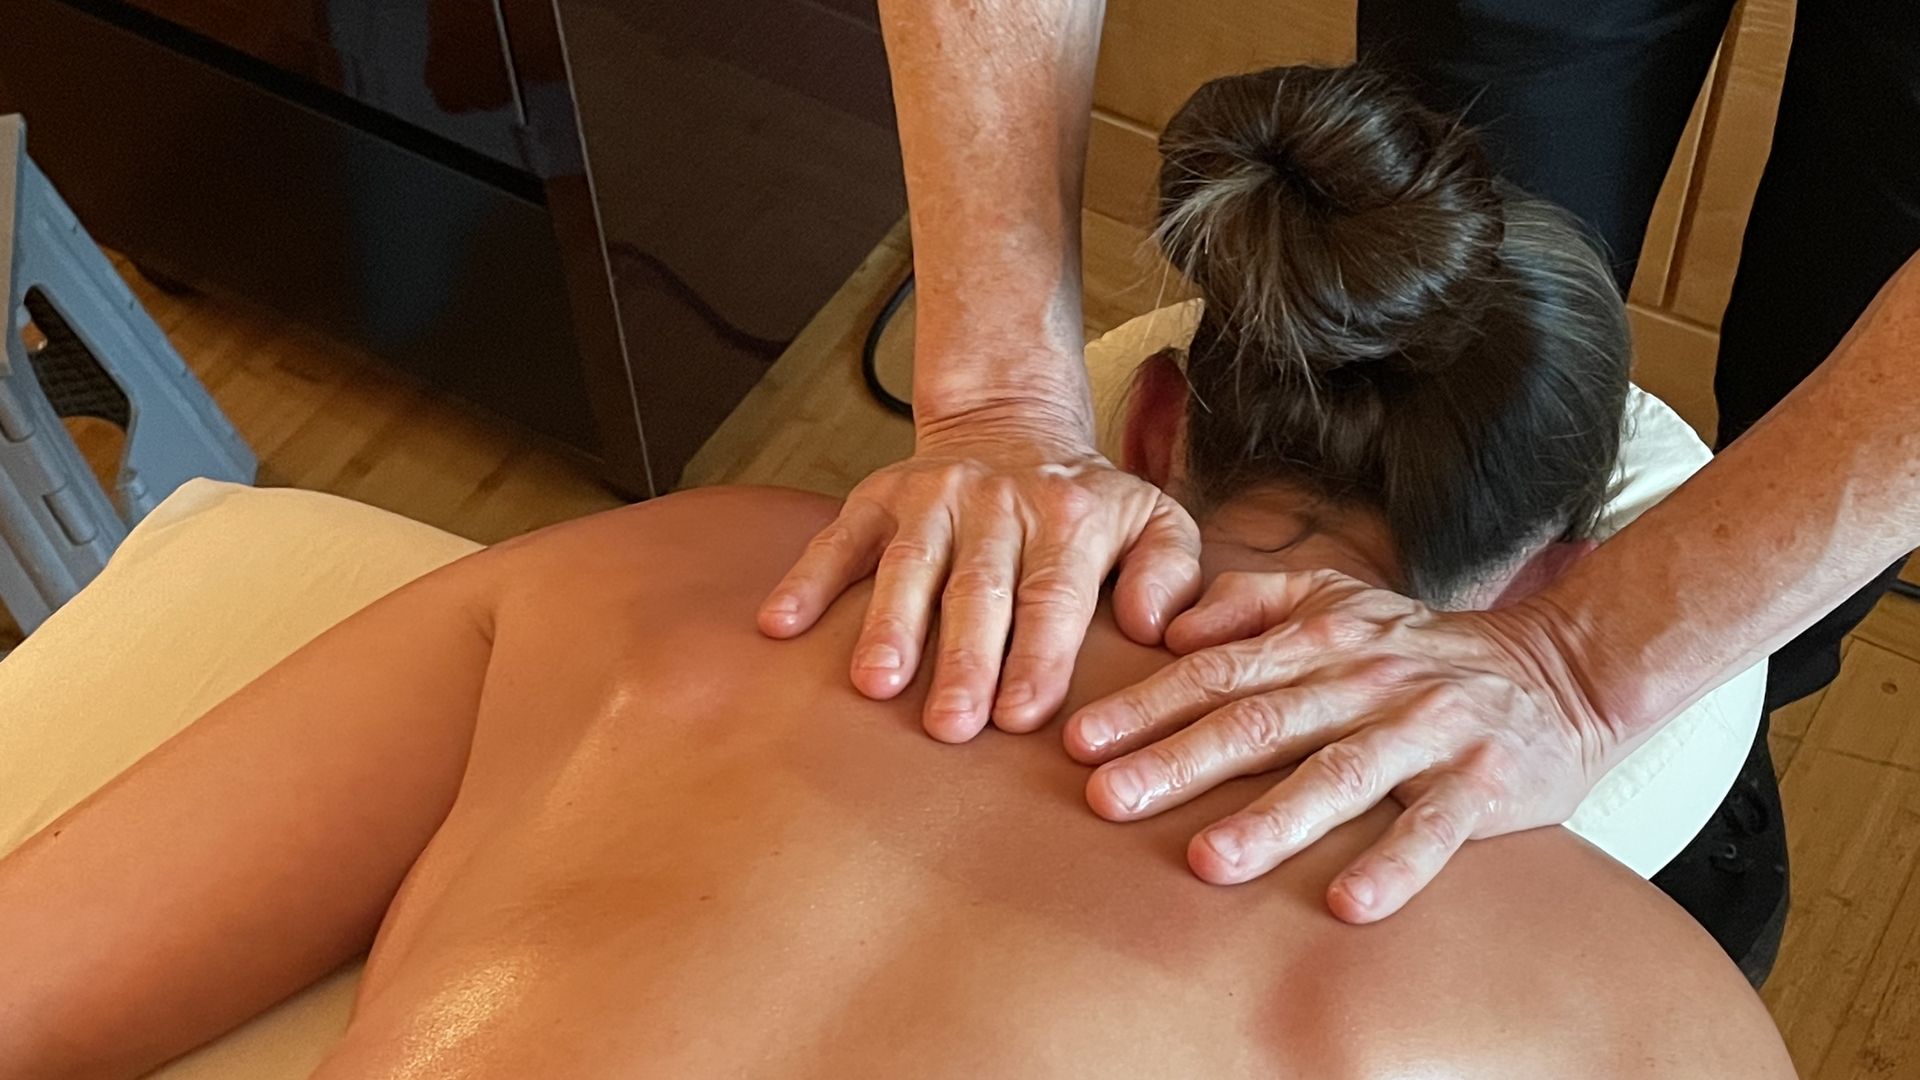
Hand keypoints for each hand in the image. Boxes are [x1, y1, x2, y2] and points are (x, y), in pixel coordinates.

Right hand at [760, 418, 1201, 741]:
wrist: (1011, 425)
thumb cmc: (1086, 507)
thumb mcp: (1155, 520)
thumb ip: (1172, 571)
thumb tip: (1152, 627)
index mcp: (1068, 519)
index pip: (1052, 595)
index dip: (1038, 655)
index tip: (1021, 715)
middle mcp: (996, 504)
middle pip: (977, 590)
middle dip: (963, 659)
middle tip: (950, 726)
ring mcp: (930, 499)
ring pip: (906, 565)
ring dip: (887, 625)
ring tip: (874, 684)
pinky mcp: (875, 497)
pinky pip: (836, 538)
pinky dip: (806, 580)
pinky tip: (780, 625)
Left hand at [1061, 569, 1619, 922]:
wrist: (1560, 669)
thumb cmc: (1420, 648)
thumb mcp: (1336, 600)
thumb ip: (1252, 603)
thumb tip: (1172, 627)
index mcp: (1320, 640)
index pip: (1217, 672)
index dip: (1145, 706)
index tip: (1079, 741)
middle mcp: (1365, 681)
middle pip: (1260, 723)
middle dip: (1178, 761)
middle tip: (1107, 799)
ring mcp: (1425, 732)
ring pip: (1341, 775)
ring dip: (1273, 820)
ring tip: (1209, 860)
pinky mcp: (1483, 784)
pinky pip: (1435, 828)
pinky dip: (1395, 865)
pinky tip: (1349, 905)